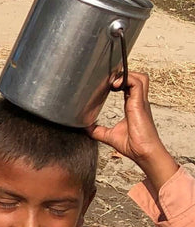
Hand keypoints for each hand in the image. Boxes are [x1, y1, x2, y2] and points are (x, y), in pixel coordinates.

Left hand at [89, 71, 179, 192]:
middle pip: (137, 78)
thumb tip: (84, 127)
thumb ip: (96, 130)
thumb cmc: (132, 145)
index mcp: (132, 106)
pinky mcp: (140, 104)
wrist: (143, 153)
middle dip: (123, 74)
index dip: (119, 81)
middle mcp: (138, 102)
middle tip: (108, 80)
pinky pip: (137, 84)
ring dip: (125, 75)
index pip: (129, 86)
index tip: (105, 83)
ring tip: (112, 82)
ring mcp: (140, 102)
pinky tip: (114, 86)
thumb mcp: (108, 135)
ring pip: (140, 77)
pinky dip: (126, 80)